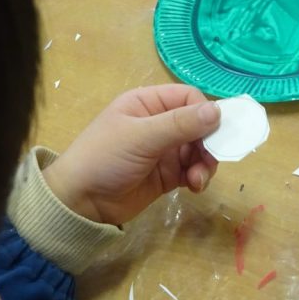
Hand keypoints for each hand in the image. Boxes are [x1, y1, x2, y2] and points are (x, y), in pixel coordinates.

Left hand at [42, 85, 219, 225]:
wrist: (81, 201)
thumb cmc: (104, 158)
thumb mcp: (141, 137)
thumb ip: (180, 124)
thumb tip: (217, 110)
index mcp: (147, 103)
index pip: (188, 98)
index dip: (205, 112)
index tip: (214, 132)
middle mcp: (158, 123)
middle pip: (198, 125)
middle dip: (208, 142)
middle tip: (211, 159)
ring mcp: (163, 150)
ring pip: (199, 149)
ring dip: (205, 163)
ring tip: (198, 179)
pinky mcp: (166, 175)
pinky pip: (192, 170)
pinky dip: (198, 176)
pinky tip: (194, 186)